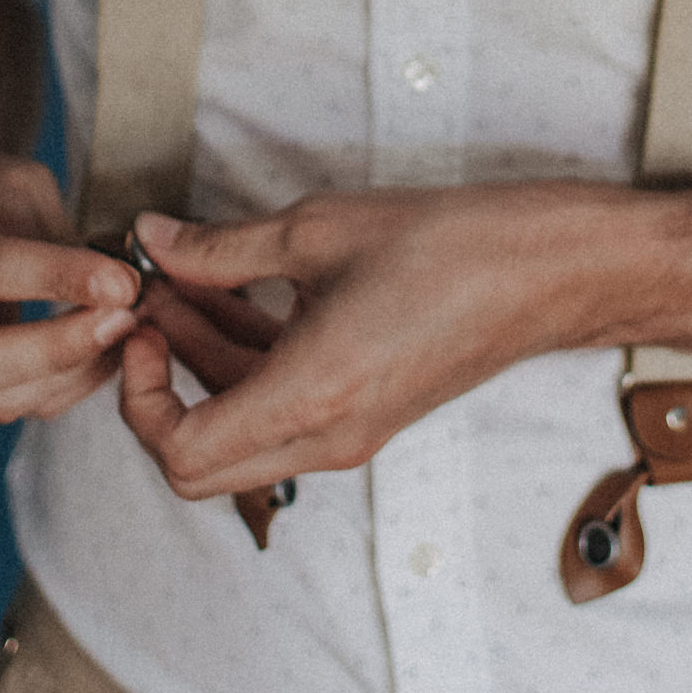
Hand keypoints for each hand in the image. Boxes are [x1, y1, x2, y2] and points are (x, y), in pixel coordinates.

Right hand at [0, 152, 146, 421]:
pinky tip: (103, 348)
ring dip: (71, 369)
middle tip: (126, 318)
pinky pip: (9, 404)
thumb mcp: (10, 183)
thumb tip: (116, 290)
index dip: (55, 279)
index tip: (122, 281)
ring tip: (126, 327)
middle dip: (57, 346)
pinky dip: (66, 382)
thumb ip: (52, 236)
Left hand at [118, 180, 634, 495]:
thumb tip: (150, 239)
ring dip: (202, 364)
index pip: (182, 455)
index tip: (142, 327)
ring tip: (182, 278)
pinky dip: (246, 361)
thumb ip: (221, 246)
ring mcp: (350, 433)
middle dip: (162, 383)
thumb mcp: (319, 231)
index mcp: (312, 399)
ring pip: (240, 430)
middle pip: (201, 461)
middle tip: (150, 306)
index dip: (139, 398)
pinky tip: (233, 289)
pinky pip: (281, 409)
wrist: (552, 272)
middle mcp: (328, 437)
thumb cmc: (452, 246)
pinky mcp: (367, 412)